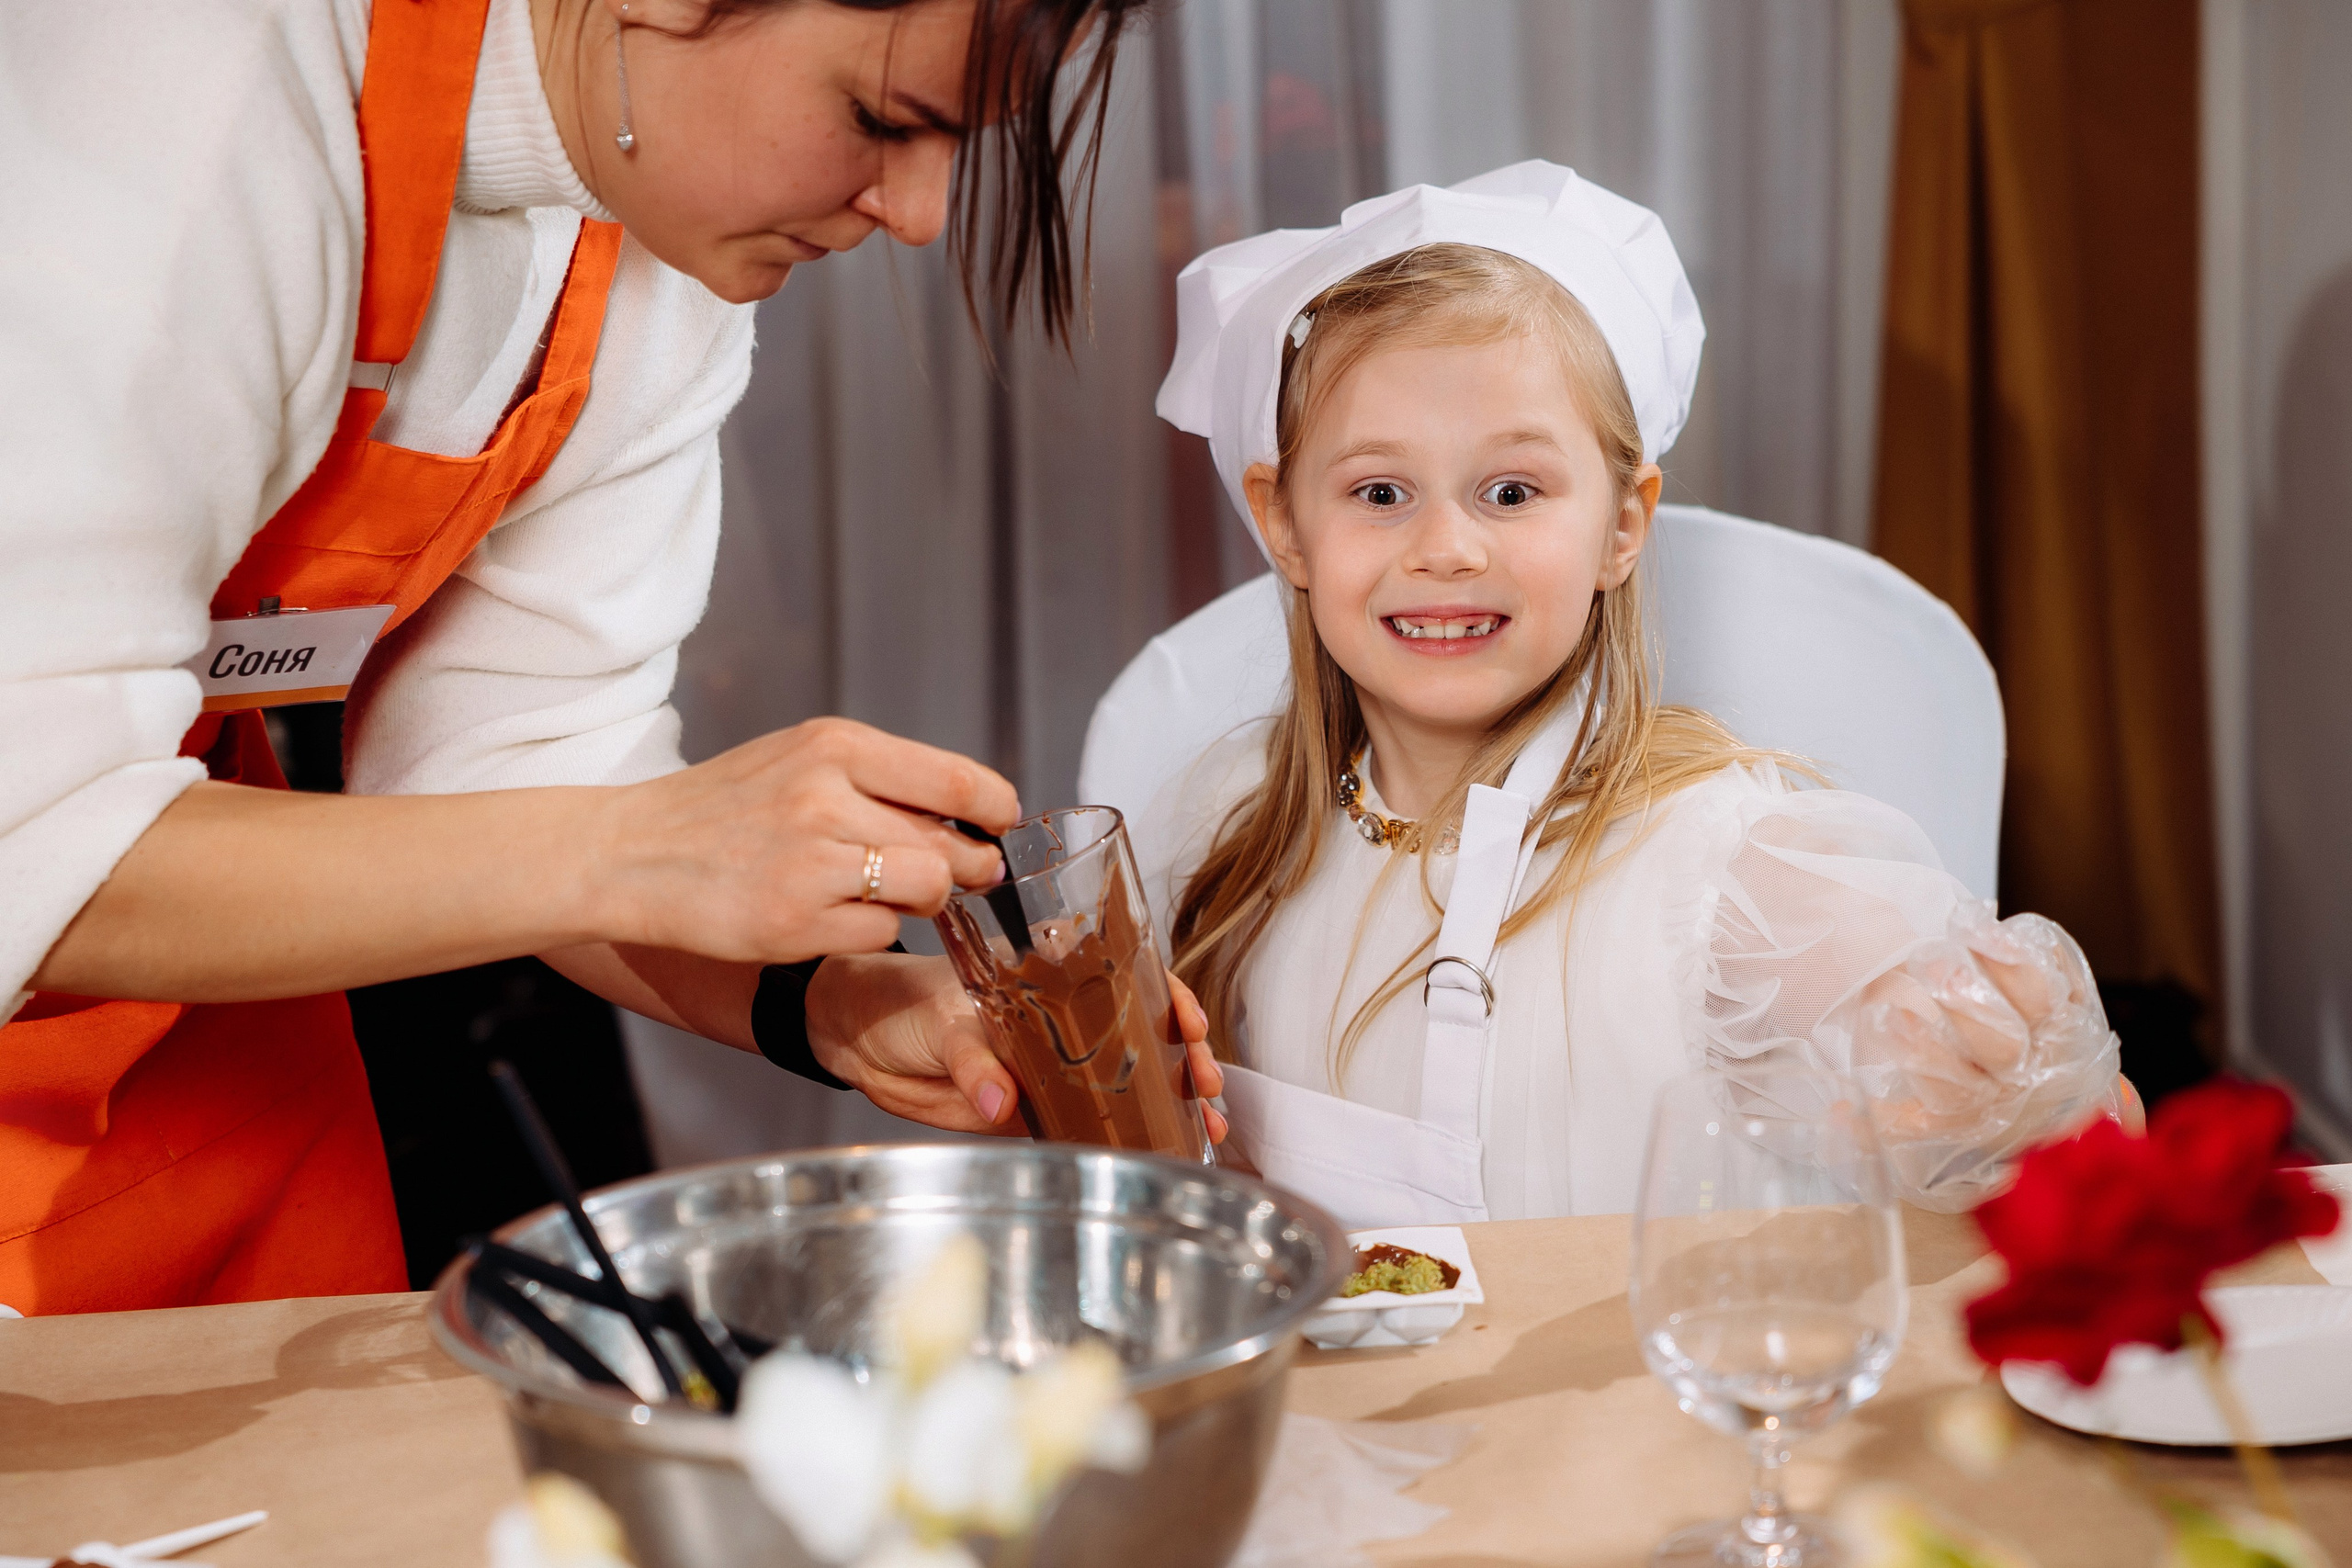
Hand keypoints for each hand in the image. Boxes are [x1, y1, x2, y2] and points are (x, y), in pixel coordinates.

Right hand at [599, 718, 1018, 965]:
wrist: (629, 852)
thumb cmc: (725, 809)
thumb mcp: (800, 762)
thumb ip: (881, 780)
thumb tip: (974, 816)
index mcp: (835, 745)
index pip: (959, 781)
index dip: (996, 812)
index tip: (999, 826)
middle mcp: (825, 796)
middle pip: (951, 845)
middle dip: (967, 868)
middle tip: (954, 876)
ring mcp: (810, 861)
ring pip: (926, 890)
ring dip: (921, 901)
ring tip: (884, 894)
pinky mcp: (794, 921)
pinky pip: (882, 934)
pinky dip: (871, 932)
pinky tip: (833, 917)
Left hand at [806, 952, 1227, 1141]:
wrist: (855, 1038)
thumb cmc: (897, 999)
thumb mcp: (939, 1019)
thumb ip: (973, 1060)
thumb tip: (1002, 1099)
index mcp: (1047, 981)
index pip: (1126, 979)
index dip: (1166, 999)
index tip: (1188, 1023)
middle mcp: (1060, 1021)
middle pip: (1142, 1034)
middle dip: (1186, 1059)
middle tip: (1206, 1084)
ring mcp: (1050, 1067)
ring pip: (1125, 1081)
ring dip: (1169, 1103)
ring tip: (1203, 1125)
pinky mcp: (1030, 1110)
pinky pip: (1086, 1122)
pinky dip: (1123, 1135)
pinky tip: (1159, 1146)